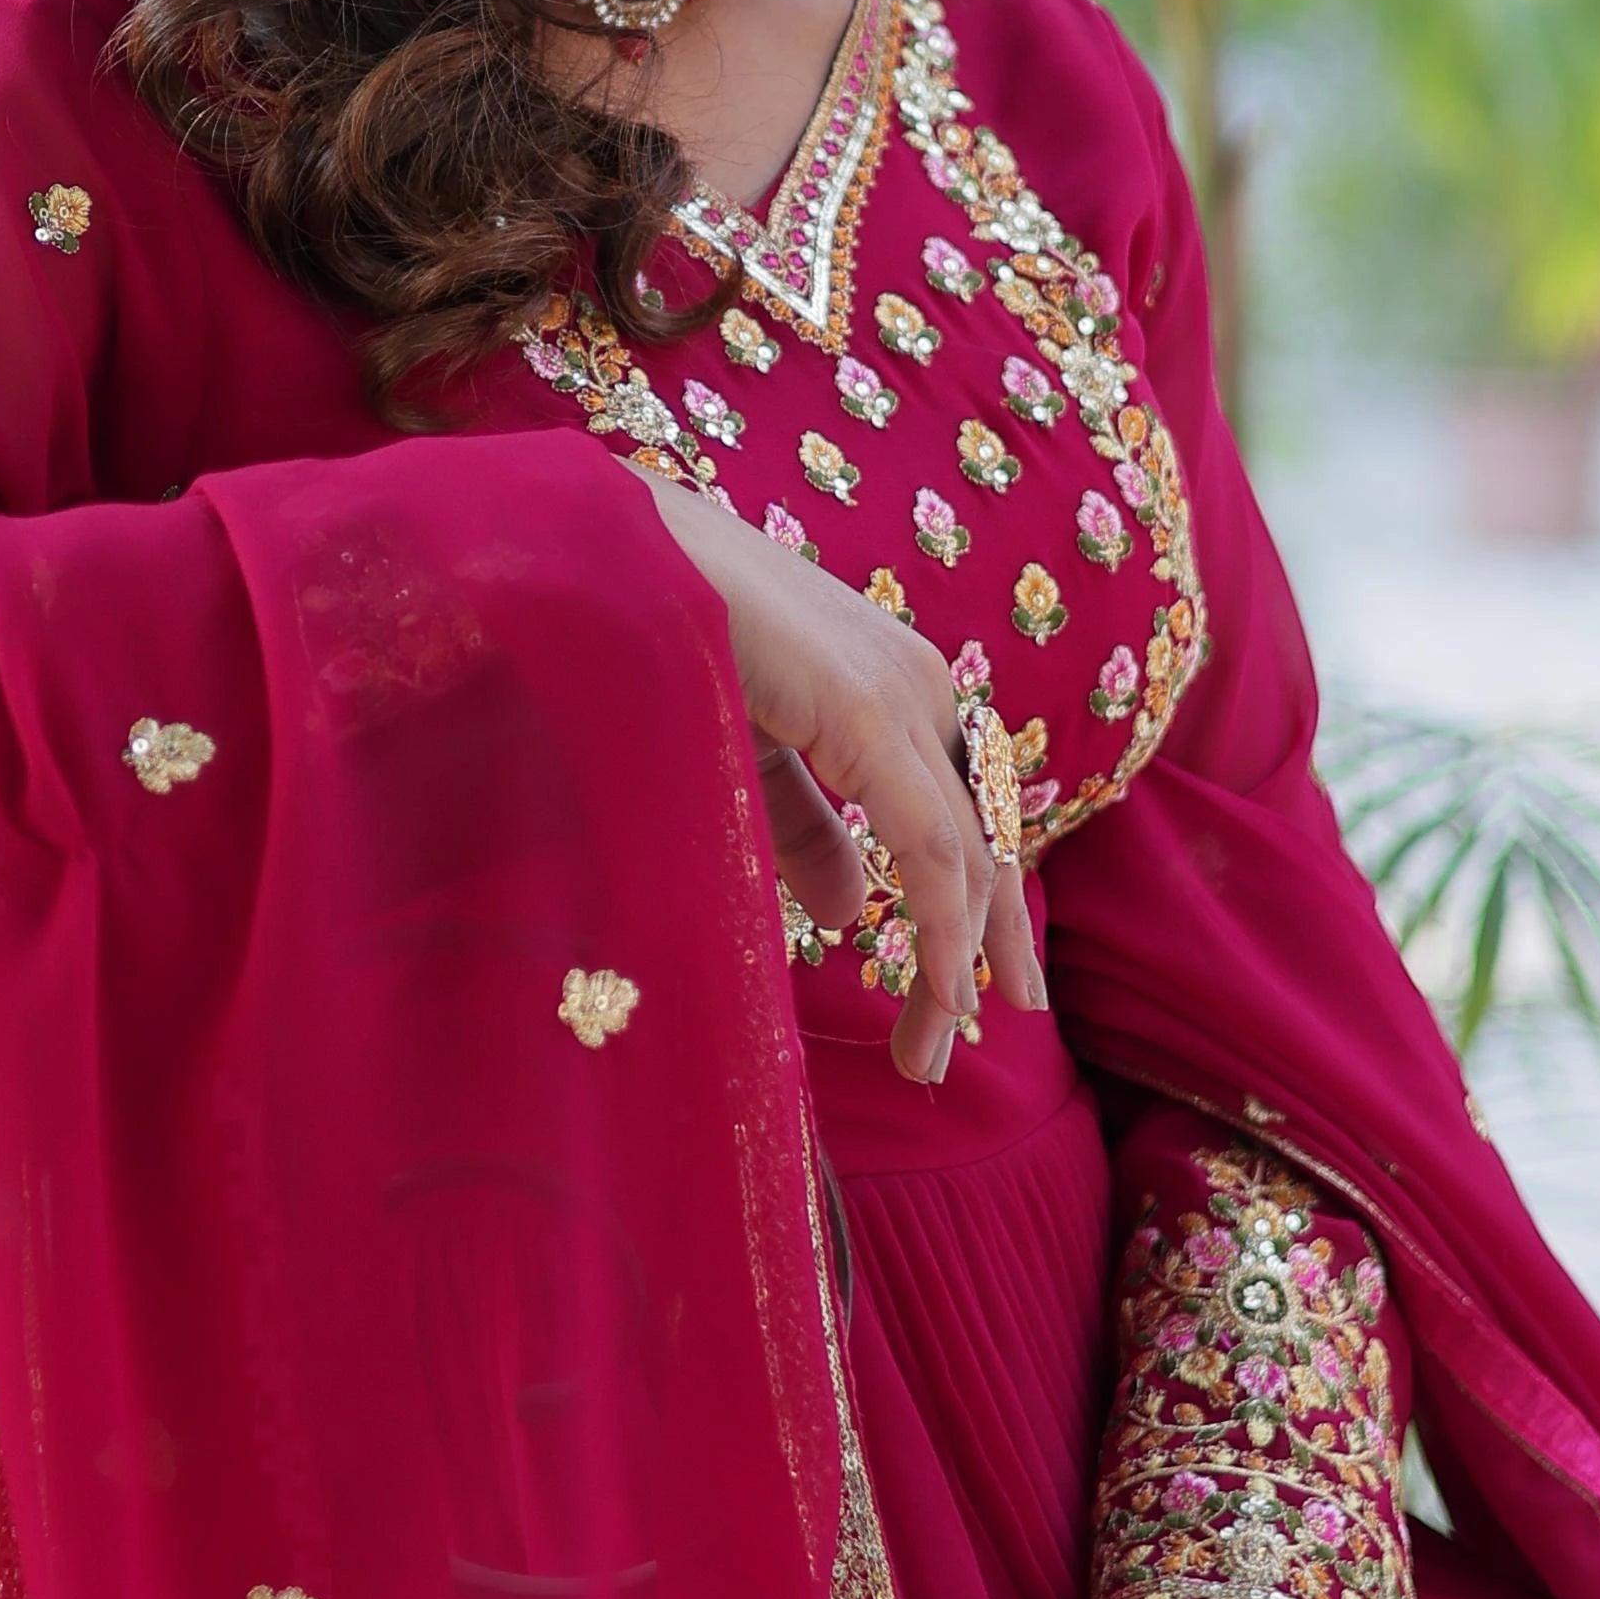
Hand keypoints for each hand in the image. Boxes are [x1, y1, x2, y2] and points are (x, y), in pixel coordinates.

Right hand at [641, 473, 1047, 1082]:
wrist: (613, 553)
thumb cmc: (667, 636)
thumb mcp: (750, 752)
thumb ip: (807, 826)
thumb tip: (849, 913)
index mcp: (896, 687)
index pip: (966, 815)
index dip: (972, 909)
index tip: (959, 998)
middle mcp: (921, 685)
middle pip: (986, 839)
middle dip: (984, 945)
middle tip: (966, 1038)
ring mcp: (903, 693)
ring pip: (970, 852)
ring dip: (958, 957)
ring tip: (934, 1045)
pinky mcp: (870, 711)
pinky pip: (930, 840)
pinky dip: (942, 924)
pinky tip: (940, 988)